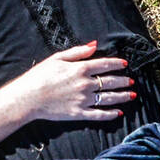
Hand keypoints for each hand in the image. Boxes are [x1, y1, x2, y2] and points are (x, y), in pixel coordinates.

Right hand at [13, 42, 135, 123]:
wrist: (27, 98)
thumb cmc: (39, 76)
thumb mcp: (57, 58)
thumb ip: (78, 52)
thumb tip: (94, 45)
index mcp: (80, 68)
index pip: (105, 64)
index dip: (117, 64)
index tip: (125, 65)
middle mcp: (85, 84)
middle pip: (111, 82)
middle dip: (123, 81)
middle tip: (131, 81)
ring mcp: (83, 100)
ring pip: (109, 98)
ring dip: (122, 96)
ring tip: (131, 95)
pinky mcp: (79, 114)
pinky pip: (99, 115)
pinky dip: (110, 114)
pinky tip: (118, 113)